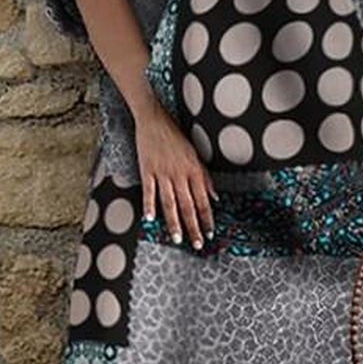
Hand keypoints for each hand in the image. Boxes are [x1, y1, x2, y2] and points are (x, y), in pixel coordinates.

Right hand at [134, 99, 217, 249]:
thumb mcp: (196, 155)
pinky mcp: (147, 170)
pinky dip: (149, 205)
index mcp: (194, 170)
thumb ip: (205, 177)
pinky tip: (150, 219)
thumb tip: (215, 198)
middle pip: (188, 206)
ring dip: (174, 222)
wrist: (155, 119)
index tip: (210, 233)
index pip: (203, 200)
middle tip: (197, 244)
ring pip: (170, 203)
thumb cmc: (176, 137)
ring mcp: (163, 173)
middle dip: (194, 227)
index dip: (207, 218)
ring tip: (177, 238)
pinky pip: (149, 191)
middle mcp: (180, 174)